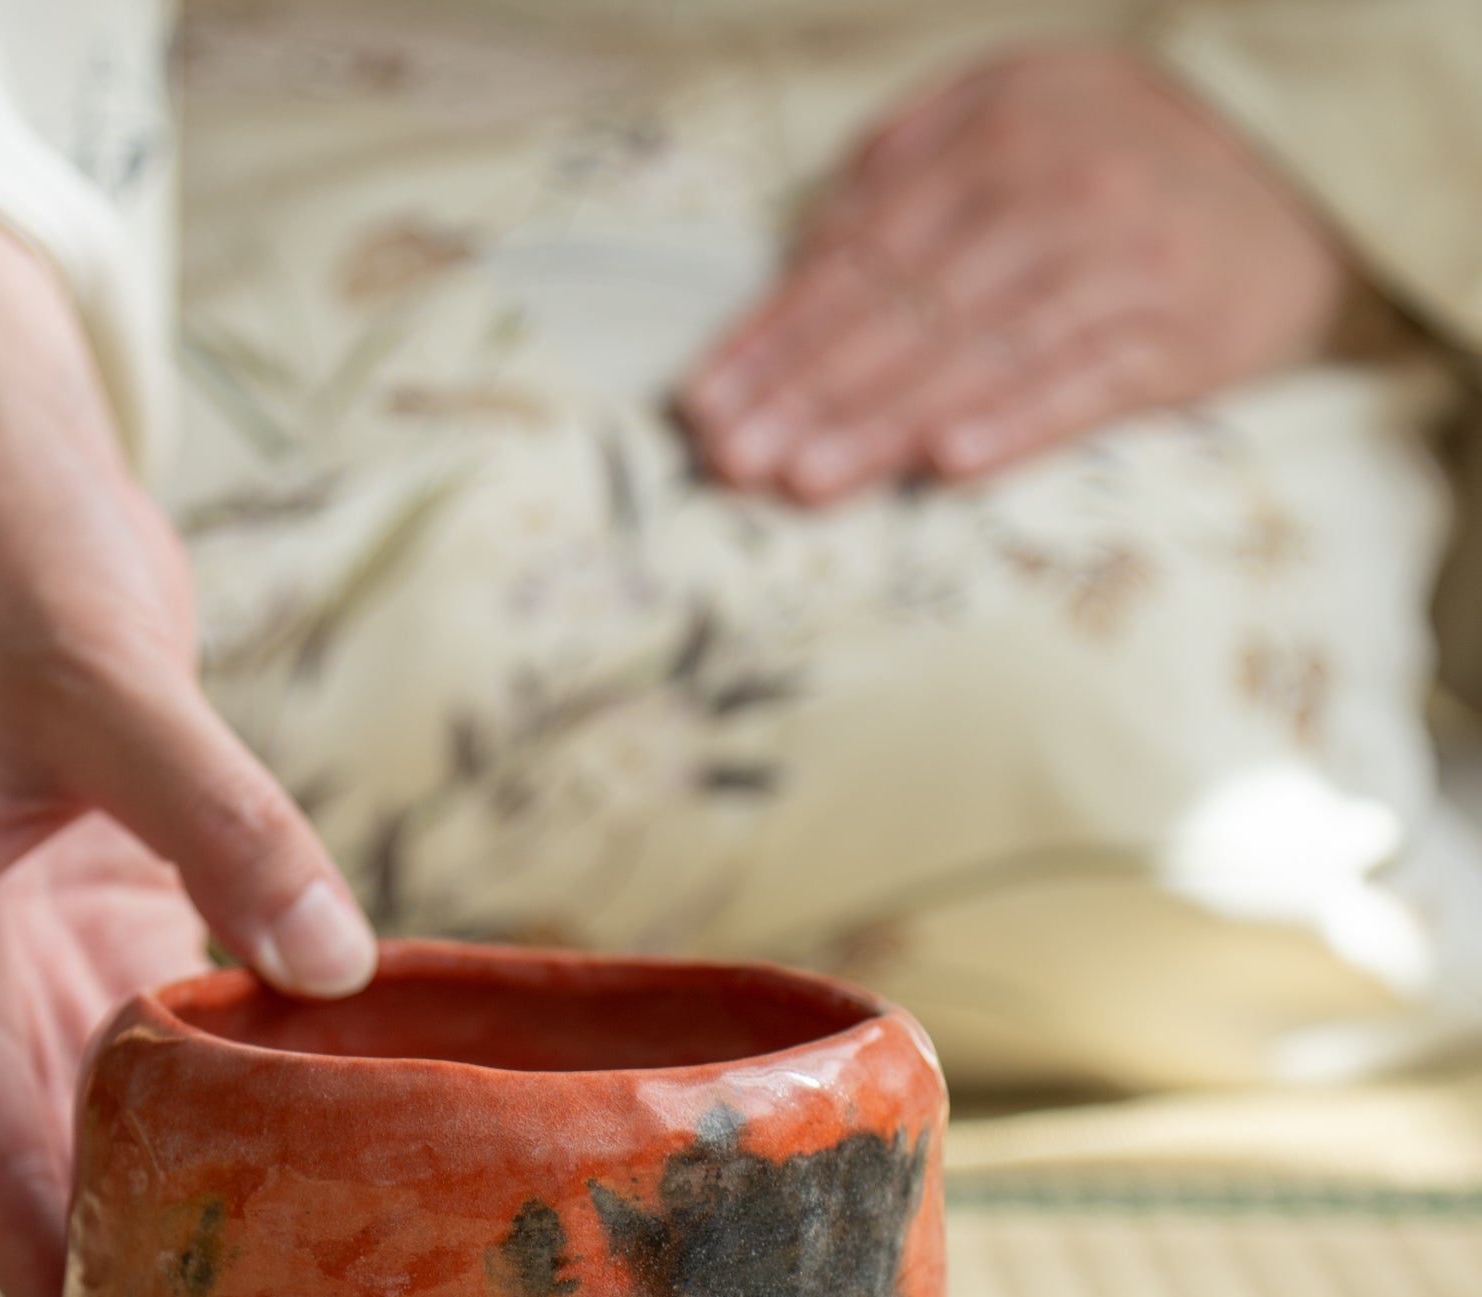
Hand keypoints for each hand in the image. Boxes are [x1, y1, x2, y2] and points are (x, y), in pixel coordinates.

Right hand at [0, 183, 376, 1296]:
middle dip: (113, 1256)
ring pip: (104, 1091)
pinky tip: (303, 1129)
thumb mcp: (108, 681)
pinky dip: (225, 1071)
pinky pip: (164, 1012)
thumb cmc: (10, 552)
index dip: (43, 1271)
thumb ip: (221, 819)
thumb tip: (335, 961)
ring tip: (264, 1289)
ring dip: (172, 1177)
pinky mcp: (100, 888)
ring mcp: (25, 926)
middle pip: (36, 1146)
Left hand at [679, 44, 1350, 504]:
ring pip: (978, 358)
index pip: (856, 256)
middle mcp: (1052, 199)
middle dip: (805, 394)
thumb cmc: (1119, 149)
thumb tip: (807, 244)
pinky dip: (1017, 425)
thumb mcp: (1012, 103)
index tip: (706, 402)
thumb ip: (903, 158)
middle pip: (903, 314)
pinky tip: (947, 465)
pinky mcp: (1179, 341)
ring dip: (883, 425)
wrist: (1304, 167)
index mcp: (993, 139)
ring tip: (806, 481)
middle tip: (733, 460)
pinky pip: (1084, 389)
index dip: (774, 334)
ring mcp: (1119, 271)